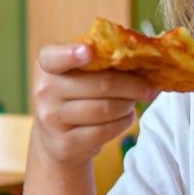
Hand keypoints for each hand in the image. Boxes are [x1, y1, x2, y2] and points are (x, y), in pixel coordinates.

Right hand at [30, 42, 155, 169]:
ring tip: (131, 102)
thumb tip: (142, 59)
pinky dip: (123, 122)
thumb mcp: (76, 74)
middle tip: (149, 88)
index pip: (55, 57)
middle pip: (101, 84)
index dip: (72, 54)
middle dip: (132, 85)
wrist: (55, 137)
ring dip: (128, 105)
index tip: (89, 51)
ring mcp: (52, 119)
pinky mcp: (66, 143)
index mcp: (46, 65)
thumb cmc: (74, 95)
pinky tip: (124, 117)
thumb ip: (99, 61)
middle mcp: (44, 90)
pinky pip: (107, 130)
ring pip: (107, 108)